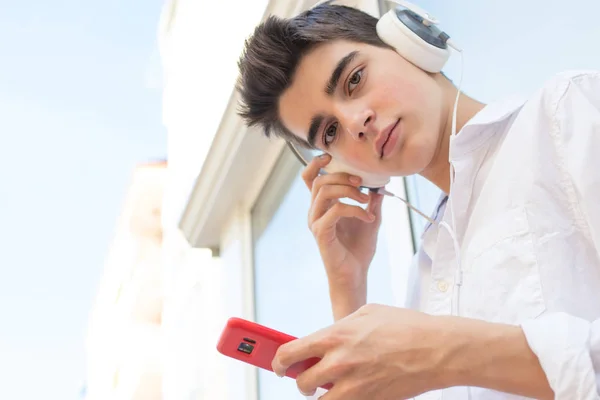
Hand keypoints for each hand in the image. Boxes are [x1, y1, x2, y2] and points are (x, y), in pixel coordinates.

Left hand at [272, 304, 456, 398]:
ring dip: (320, 395)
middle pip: (301, 383)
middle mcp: (338, 363)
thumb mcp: (367, 313)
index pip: (289, 353)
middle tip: (308, 377)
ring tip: (330, 387)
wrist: (436, 349)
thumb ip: (340, 326)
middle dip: (301, 381)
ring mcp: (353, 386)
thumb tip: (325, 338)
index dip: (279, 362)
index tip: (280, 366)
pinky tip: (351, 390)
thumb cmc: (404, 326)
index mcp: (334, 336)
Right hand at [302, 155, 383, 292]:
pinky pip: (335, 211)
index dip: (317, 163)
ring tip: (367, 200)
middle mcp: (315, 211)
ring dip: (349, 191)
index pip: (310, 178)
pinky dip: (355, 210)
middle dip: (342, 176)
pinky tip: (368, 219)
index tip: (333, 157)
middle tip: (363, 183)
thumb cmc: (358, 248)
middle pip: (320, 181)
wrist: (355, 274)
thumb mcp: (370, 218)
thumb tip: (381, 183)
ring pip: (324, 192)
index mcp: (322, 205)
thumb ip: (372, 201)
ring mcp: (316, 222)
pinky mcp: (321, 233)